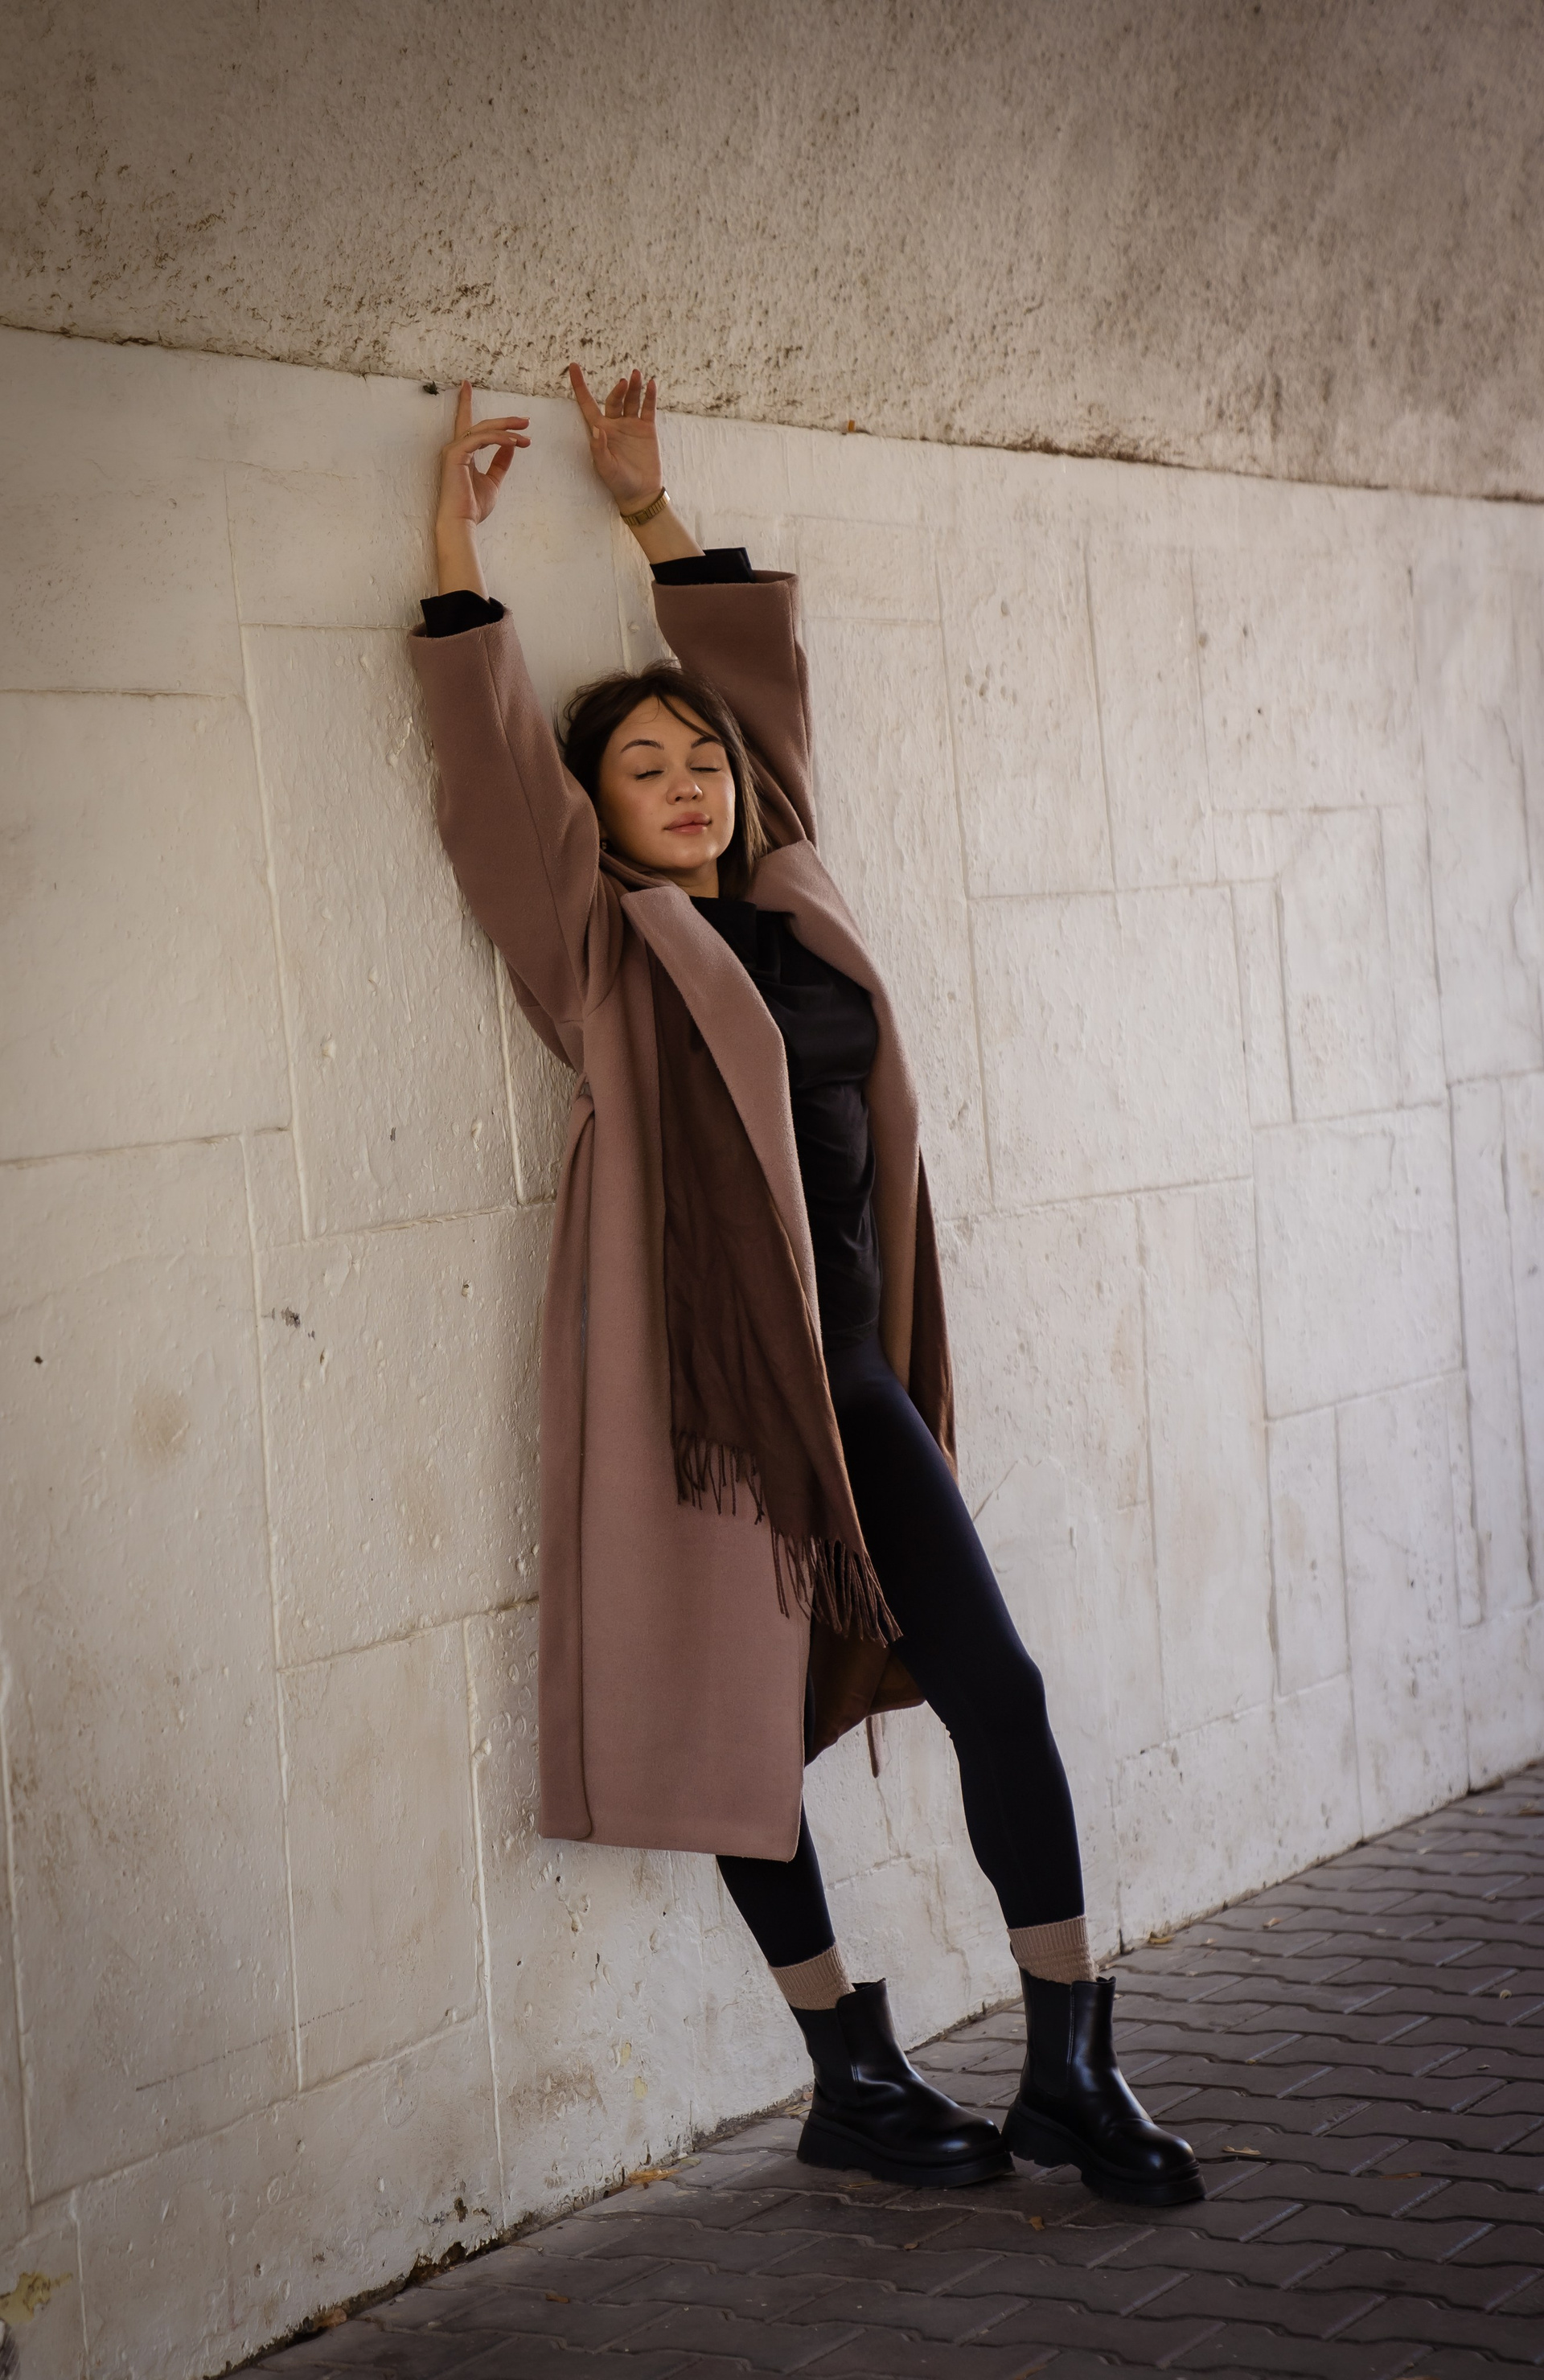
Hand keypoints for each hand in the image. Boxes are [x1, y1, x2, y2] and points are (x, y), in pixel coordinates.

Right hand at [437, 381, 529, 530]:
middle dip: (505, 421)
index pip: (467, 425)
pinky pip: (481, 439)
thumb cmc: (473, 506)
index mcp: (462, 453)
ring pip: (483, 430)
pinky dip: (499, 439)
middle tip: (526, 421)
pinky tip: (515, 442)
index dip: (466, 403)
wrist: (462, 523)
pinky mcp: (456, 454)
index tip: (467, 385)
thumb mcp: (493, 481)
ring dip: (507, 429)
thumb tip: (511, 445)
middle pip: (481, 425)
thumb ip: (500, 462)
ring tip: (526, 434)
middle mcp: (455, 448)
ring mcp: (453, 450)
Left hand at [569, 362, 663, 511]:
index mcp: (601, 431)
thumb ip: (599, 449)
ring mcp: (631, 425)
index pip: (587, 404)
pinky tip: (650, 385)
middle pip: (614, 399)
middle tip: (625, 381)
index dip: (580, 385)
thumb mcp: (606, 469)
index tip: (573, 366)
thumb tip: (597, 429)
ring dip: (633, 387)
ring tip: (637, 375)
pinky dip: (649, 397)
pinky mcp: (647, 429)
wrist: (641, 492)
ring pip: (631, 400)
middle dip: (619, 389)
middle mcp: (615, 424)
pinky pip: (647, 408)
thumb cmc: (619, 482)